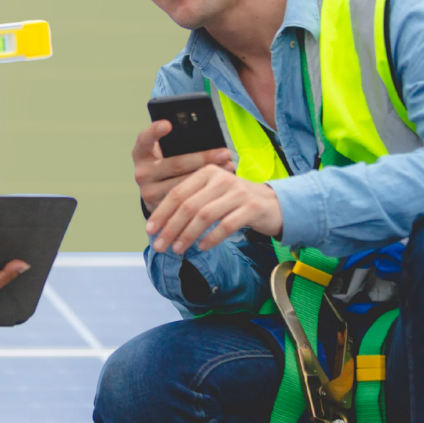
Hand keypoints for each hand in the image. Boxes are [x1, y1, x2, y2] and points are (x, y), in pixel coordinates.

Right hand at [132, 120, 235, 212]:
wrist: (158, 192)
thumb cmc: (169, 162)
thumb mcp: (168, 152)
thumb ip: (178, 144)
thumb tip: (207, 136)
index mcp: (141, 153)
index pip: (145, 139)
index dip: (155, 131)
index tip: (168, 123)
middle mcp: (141, 172)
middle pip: (175, 164)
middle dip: (203, 158)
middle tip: (225, 153)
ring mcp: (148, 192)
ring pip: (183, 184)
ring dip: (208, 176)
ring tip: (229, 168)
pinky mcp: (159, 208)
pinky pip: (185, 200)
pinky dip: (204, 192)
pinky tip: (220, 186)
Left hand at [144, 164, 282, 253]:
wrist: (274, 203)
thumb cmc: (235, 203)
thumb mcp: (211, 195)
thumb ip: (190, 204)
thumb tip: (160, 227)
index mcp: (206, 172)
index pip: (177, 193)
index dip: (161, 213)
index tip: (149, 231)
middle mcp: (221, 178)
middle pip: (188, 205)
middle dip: (171, 228)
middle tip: (160, 246)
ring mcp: (237, 192)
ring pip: (205, 215)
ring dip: (188, 235)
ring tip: (178, 249)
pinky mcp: (251, 208)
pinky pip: (226, 225)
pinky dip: (211, 238)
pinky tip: (202, 247)